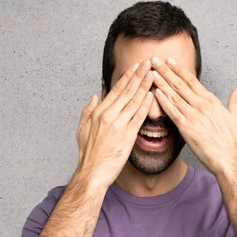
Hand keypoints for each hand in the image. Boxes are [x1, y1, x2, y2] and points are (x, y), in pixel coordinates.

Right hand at [76, 60, 153, 188]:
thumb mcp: (82, 129)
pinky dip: (146, 105)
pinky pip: (139, 117)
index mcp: (98, 112)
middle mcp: (108, 115)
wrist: (92, 172)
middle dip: (139, 75)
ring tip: (154, 74)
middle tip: (149, 63)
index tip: (135, 67)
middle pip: (126, 91)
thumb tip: (94, 96)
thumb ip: (88, 111)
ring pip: (134, 101)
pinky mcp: (127, 136)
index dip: (127, 77)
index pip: (115, 90)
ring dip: (145, 86)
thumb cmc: (88, 154)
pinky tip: (153, 95)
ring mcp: (118, 124)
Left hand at [150, 56, 236, 175]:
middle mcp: (202, 105)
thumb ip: (236, 98)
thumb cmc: (231, 140)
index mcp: (212, 101)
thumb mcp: (235, 115)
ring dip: (161, 83)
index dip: (179, 70)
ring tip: (151, 72)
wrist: (229, 158)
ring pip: (174, 95)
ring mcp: (194, 116)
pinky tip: (155, 93)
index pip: (192, 81)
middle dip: (166, 71)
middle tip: (154, 59)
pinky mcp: (187, 128)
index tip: (169, 60)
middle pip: (180, 84)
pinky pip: (172, 112)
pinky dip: (163, 101)